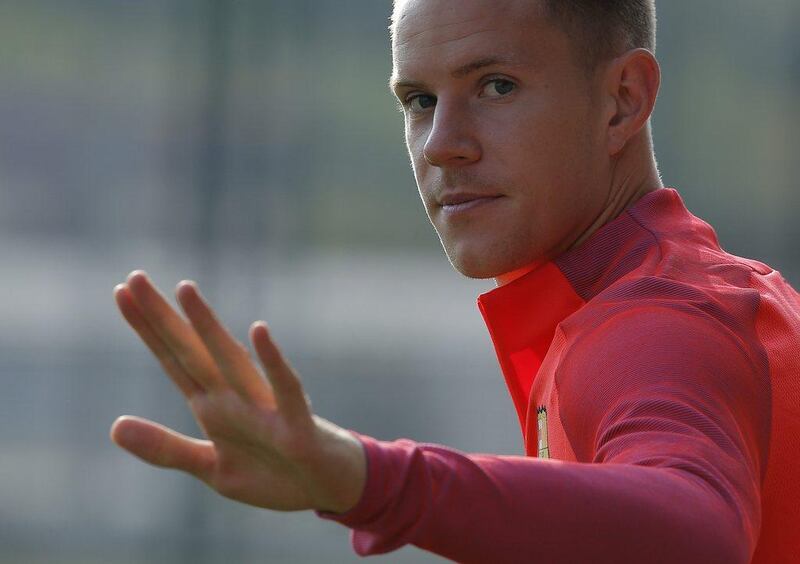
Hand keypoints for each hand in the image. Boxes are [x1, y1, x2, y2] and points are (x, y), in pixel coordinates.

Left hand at [110, 270, 365, 513]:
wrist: (325, 489)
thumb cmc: (272, 471)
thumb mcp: (210, 467)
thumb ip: (165, 448)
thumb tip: (114, 426)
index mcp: (212, 406)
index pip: (173, 360)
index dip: (147, 329)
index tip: (120, 293)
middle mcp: (234, 398)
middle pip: (193, 352)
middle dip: (163, 317)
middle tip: (134, 277)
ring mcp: (264, 408)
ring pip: (231, 361)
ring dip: (208, 327)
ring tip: (185, 290)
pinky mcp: (295, 425)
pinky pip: (284, 389)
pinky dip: (273, 362)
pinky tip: (259, 332)